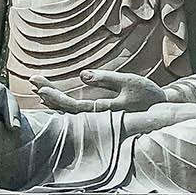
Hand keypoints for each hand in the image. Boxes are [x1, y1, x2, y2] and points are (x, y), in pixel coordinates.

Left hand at [35, 69, 165, 114]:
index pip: (70, 106)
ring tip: (38, 86)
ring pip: (69, 111)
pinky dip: (62, 103)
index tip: (39, 86)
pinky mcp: (99, 114)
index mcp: (102, 112)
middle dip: (49, 94)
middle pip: (65, 109)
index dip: (54, 96)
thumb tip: (82, 75)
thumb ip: (105, 79)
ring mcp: (97, 118)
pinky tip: (52, 97)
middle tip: (33, 80)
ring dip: (53, 98)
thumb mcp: (128, 82)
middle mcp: (97, 119)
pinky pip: (75, 111)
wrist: (163, 109)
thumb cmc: (147, 95)